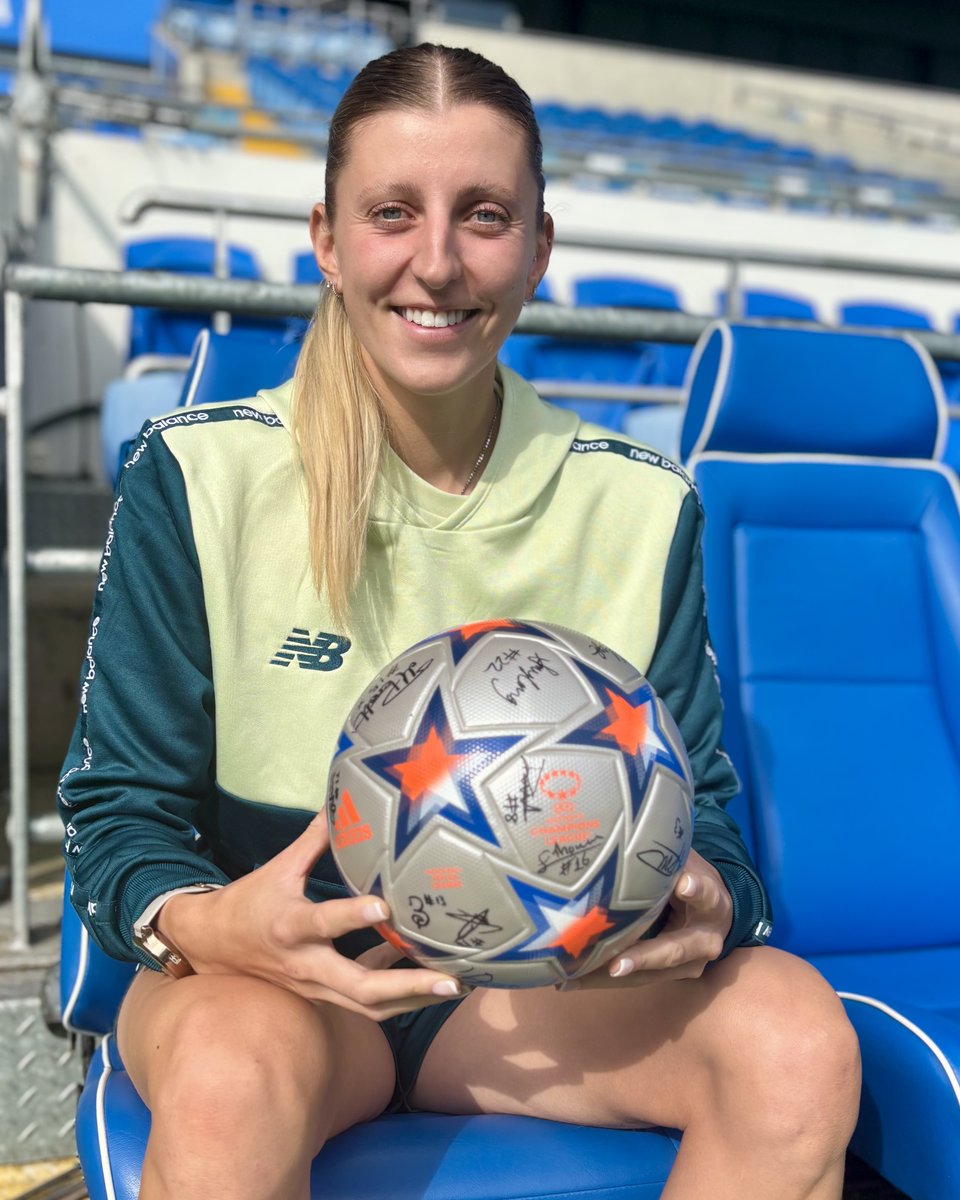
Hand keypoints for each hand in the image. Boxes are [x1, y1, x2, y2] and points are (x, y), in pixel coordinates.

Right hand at [156, 811, 461, 1019]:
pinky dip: (399, 995)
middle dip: (408, 987)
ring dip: (413, 1000)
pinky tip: (430, 978)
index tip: (384, 906)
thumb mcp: (278, 868)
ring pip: (369, 1007)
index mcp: (291, 927)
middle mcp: (306, 965)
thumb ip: (314, 839)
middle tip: (451, 982)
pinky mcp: (323, 996)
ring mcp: (316, 988)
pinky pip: (365, 1003)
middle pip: (361, 988)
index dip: (353, 916)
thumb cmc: (248, 903)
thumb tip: (342, 802)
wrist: (212, 948)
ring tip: (456, 987)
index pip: (324, 923)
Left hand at [564, 848, 732, 989]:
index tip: (684, 884)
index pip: (706, 894)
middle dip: (642, 958)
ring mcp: (688, 964)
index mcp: (712, 903)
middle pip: (672, 951)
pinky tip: (572, 980)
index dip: (696, 890)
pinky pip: (635, 980)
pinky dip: (603, 979)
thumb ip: (667, 854)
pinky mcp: (668, 976)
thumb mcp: (687, 862)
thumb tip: (628, 830)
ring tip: (575, 978)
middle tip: (616, 966)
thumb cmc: (693, 878)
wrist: (716, 914)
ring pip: (648, 974)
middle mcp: (704, 940)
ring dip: (608, 977)